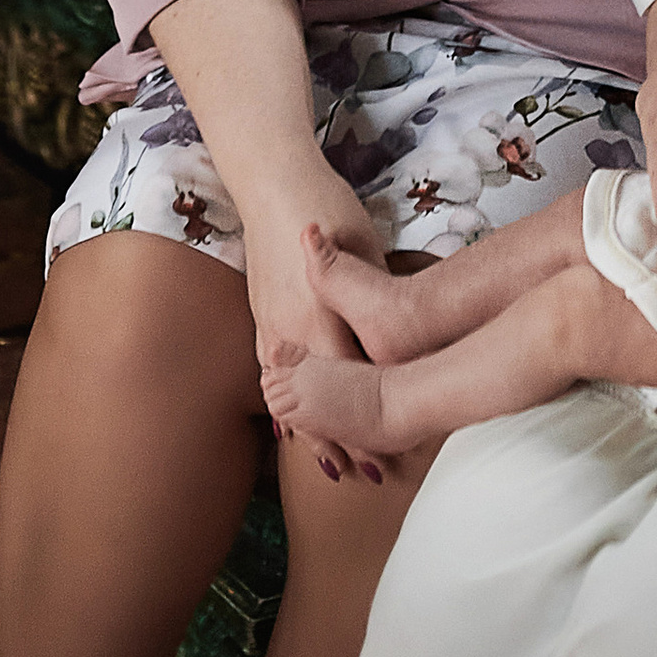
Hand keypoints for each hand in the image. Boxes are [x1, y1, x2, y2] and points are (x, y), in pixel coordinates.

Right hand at [244, 209, 385, 487]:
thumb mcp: (364, 248)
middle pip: (318, 397)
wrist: (272, 182)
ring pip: (290, 393)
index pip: (349, 381)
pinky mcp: (261, 317)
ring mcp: (270, 325)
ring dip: (310, 429)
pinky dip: (284, 402)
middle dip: (340, 437)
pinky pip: (272, 373)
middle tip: (367, 474)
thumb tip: (395, 339)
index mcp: (319, 314)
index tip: (389, 449)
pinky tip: (291, 427)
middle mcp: (290, 329)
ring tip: (333, 466)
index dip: (367, 419)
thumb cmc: (326, 208)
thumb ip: (371, 300)